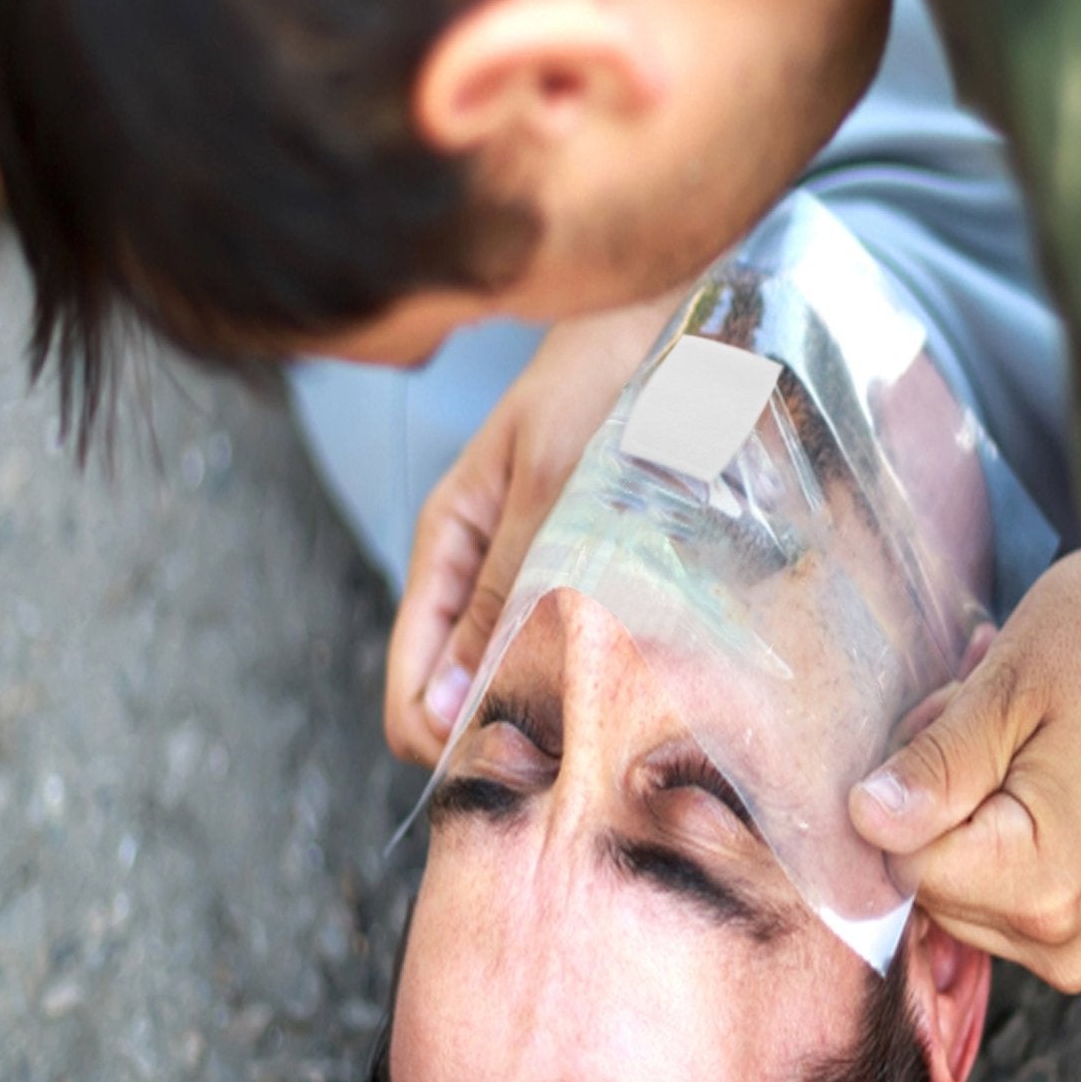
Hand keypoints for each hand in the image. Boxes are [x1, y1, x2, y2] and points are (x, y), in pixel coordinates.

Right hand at [383, 288, 683, 764]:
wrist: (666, 312)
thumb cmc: (603, 376)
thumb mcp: (550, 481)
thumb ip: (504, 587)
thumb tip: (445, 703)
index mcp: (447, 544)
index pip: (414, 690)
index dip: (451, 745)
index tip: (523, 769)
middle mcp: (481, 569)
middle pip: (463, 700)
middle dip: (508, 739)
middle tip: (586, 760)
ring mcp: (533, 569)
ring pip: (521, 679)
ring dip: (558, 712)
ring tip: (621, 731)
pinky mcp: (589, 567)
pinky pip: (572, 645)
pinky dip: (595, 677)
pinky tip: (645, 689)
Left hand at [850, 546, 1080, 991]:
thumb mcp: (1005, 689)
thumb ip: (933, 768)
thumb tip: (865, 819)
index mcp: (1045, 885)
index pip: (901, 863)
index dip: (906, 788)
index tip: (953, 727)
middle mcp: (1061, 934)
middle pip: (923, 881)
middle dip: (931, 799)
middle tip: (984, 727)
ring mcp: (1072, 934)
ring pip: (945, 882)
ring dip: (955, 807)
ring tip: (1010, 740)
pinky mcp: (1073, 916)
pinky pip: (982, 883)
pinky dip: (980, 822)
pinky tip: (1016, 765)